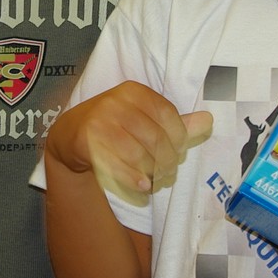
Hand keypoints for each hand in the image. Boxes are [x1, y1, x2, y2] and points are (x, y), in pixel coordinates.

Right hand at [45, 81, 211, 205]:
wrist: (69, 136)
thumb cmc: (113, 127)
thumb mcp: (143, 119)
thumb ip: (176, 123)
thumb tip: (208, 121)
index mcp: (134, 91)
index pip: (168, 116)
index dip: (179, 139)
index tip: (178, 151)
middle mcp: (116, 102)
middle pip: (156, 139)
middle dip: (167, 162)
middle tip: (167, 173)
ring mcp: (100, 121)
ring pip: (139, 155)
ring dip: (152, 173)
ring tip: (154, 181)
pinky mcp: (87, 142)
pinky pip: (118, 165)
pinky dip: (134, 180)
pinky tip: (142, 187)